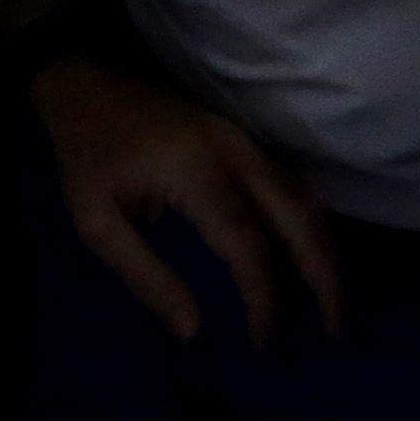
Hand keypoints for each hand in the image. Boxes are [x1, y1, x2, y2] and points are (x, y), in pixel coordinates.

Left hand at [35, 56, 339, 344]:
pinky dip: (307, 225)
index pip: (248, 244)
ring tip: (327, 303)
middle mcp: (233, 151)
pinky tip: (307, 259)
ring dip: (322, 249)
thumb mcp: (95, 221)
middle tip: (332, 329)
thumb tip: (192, 331)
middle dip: (323, 274)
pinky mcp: (243, 138)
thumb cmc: (87, 153)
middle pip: (298, 215)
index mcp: (194, 171)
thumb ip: (145, 277)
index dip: (264, 297)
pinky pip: (290, 184)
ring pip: (303, 197)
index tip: (263, 342)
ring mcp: (243, 139)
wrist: (87, 78)